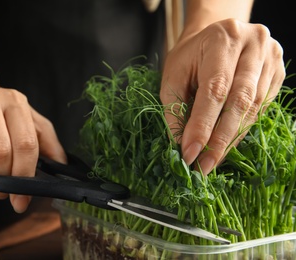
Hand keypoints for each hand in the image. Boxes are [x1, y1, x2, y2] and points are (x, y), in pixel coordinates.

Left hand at [160, 18, 284, 174]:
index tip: (189, 153)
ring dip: (231, 139)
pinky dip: (242, 129)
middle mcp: (254, 45)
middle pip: (240, 101)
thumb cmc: (191, 55)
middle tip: (204, 166)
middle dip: (220, 139)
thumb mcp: (174, 74)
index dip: (202, 125)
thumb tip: (180, 144)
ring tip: (213, 160)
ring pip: (253, 108)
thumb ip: (175, 107)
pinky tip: (226, 143)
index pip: (215, 89)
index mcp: (223, 39)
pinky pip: (261, 108)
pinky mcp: (278, 72)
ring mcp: (270, 58)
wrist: (216, 35)